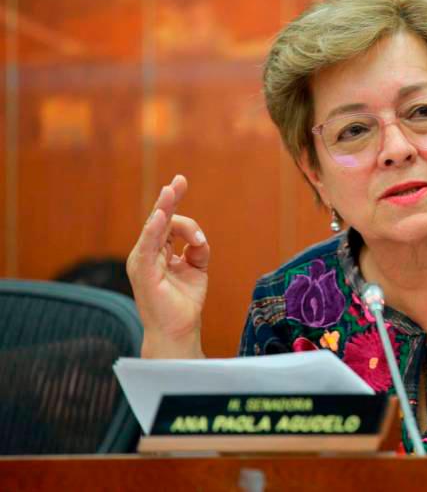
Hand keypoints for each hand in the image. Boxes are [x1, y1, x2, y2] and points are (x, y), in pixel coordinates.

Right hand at [127, 175, 208, 357]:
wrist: (178, 331)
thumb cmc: (184, 303)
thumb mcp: (197, 269)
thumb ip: (198, 249)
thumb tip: (199, 238)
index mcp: (158, 252)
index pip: (166, 222)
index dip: (173, 201)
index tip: (181, 181)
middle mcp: (148, 254)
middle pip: (159, 219)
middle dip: (169, 198)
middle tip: (178, 181)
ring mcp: (143, 262)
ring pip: (154, 228)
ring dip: (164, 209)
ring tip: (172, 192)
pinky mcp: (144, 272)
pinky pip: (148, 246)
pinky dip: (155, 230)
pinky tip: (162, 216)